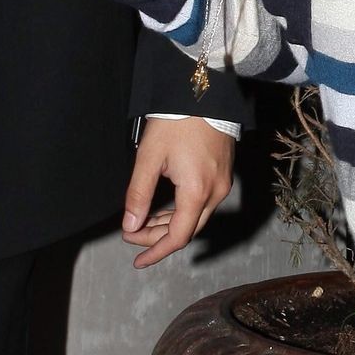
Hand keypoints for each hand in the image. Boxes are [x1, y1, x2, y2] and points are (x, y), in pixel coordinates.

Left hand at [122, 117, 234, 268]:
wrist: (203, 94)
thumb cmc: (175, 122)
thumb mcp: (149, 157)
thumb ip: (138, 194)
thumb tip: (130, 225)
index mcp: (197, 192)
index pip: (178, 237)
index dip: (156, 251)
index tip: (137, 260)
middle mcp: (215, 193)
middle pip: (188, 230)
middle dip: (159, 238)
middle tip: (133, 236)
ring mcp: (222, 184)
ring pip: (196, 217)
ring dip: (170, 224)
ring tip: (143, 222)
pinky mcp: (223, 175)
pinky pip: (203, 203)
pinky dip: (182, 211)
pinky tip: (164, 207)